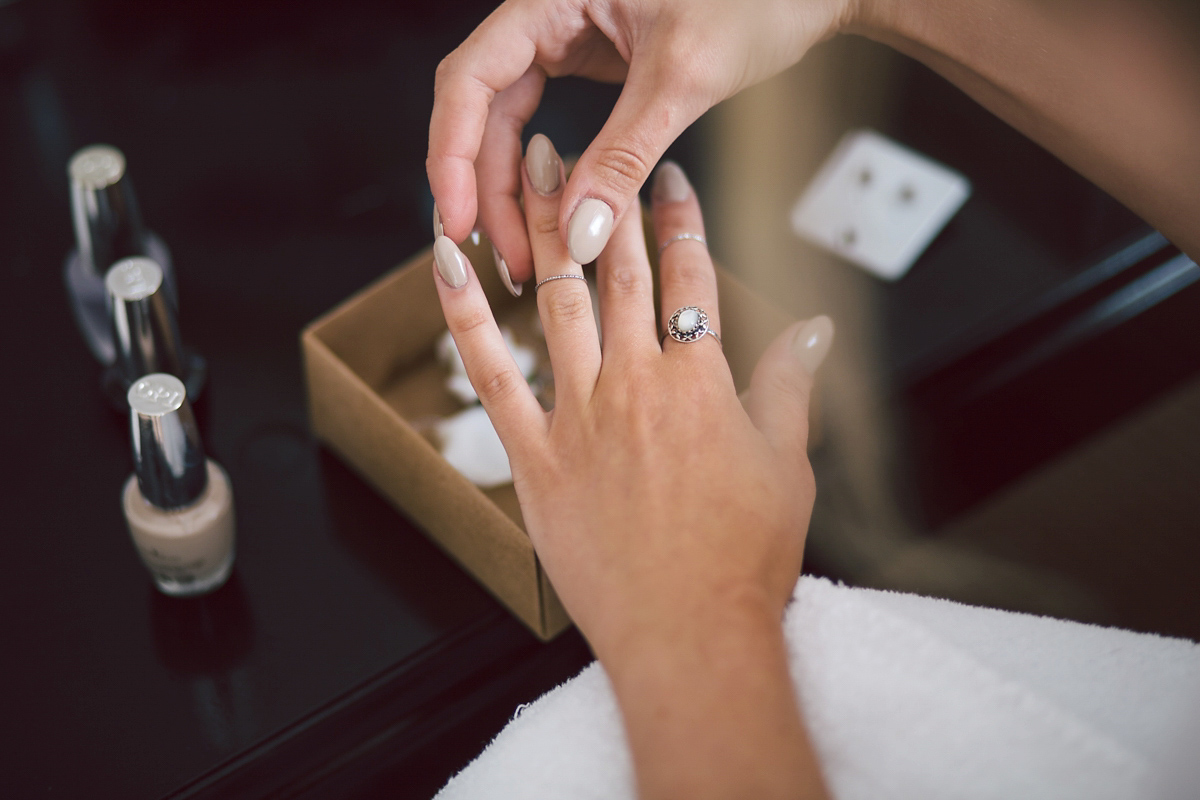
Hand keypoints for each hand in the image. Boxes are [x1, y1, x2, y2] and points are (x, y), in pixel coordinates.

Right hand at [427, 0, 854, 293]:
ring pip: (512, 125)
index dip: (453, 155)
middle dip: (487, 189)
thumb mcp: (683, 79)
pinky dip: (549, 178)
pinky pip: (547, 126)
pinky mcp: (590, 63)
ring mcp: (566, 38)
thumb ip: (623, 156)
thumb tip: (577, 237)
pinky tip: (554, 221)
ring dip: (514, 193)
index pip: (471, 77)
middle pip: (483, 110)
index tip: (457, 220)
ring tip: (526, 257)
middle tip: (505, 259)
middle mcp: (548, 12)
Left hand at [431, 132, 831, 666]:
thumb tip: (813, 329)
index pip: (690, 275)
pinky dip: (464, 314)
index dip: (680, 219)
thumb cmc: (740, 560)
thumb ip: (791, 385)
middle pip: (617, 271)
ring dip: (544, 228)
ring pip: (557, 299)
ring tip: (531, 170)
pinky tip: (448, 264)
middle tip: (589, 151)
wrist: (689, 633)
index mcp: (700, 381)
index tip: (671, 183)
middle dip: (606, 200)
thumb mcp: (788, 465)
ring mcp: (579, 416)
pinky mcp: (534, 455)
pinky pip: (491, 372)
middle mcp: (637, 384)